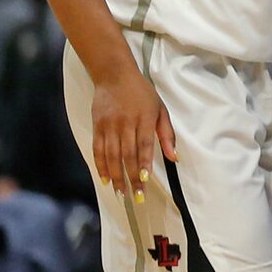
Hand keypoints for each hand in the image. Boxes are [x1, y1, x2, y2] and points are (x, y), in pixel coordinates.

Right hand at [92, 63, 177, 205]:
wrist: (115, 75)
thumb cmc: (142, 93)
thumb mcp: (160, 110)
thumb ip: (167, 134)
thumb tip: (173, 157)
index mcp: (144, 119)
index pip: (143, 146)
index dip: (143, 165)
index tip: (144, 181)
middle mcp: (125, 124)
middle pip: (127, 155)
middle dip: (130, 177)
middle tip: (134, 196)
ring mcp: (109, 125)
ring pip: (111, 155)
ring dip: (115, 176)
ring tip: (120, 192)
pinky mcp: (97, 126)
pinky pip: (98, 149)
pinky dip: (101, 165)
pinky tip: (105, 178)